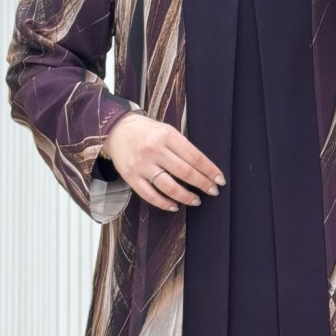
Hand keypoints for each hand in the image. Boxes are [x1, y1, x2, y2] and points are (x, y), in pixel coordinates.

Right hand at [102, 113, 224, 212]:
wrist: (116, 129)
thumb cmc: (147, 131)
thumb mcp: (167, 130)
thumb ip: (182, 147)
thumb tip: (204, 169)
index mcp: (167, 135)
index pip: (194, 156)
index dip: (210, 170)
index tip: (220, 180)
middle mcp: (154, 150)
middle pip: (185, 172)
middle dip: (203, 184)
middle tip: (213, 191)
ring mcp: (141, 164)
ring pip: (169, 186)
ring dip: (186, 196)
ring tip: (196, 200)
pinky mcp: (130, 176)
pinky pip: (149, 195)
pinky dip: (164, 203)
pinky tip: (175, 206)